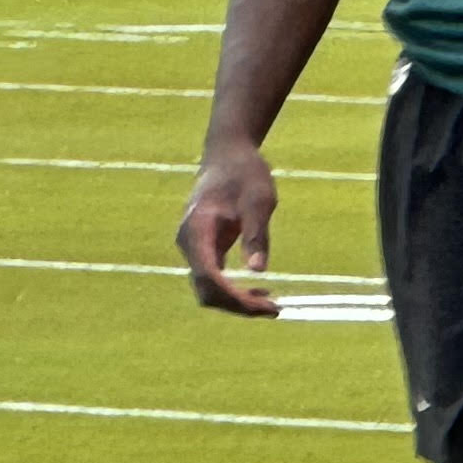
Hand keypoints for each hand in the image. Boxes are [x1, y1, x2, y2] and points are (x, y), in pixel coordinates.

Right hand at [178, 142, 281, 315]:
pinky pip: (214, 280)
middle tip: (274, 309)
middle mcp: (188, 243)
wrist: (228, 153)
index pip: (210, 278)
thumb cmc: (244, 172)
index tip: (266, 306)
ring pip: (208, 290)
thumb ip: (255, 234)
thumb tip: (258, 270)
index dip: (235, 299)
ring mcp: (193, 248)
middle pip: (206, 291)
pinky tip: (260, 292)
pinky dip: (234, 291)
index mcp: (197, 230)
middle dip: (238, 305)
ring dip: (237, 301)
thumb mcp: (259, 200)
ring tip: (271, 304)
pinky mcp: (203, 249)